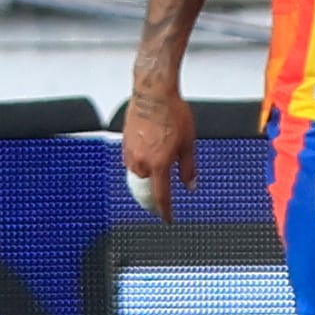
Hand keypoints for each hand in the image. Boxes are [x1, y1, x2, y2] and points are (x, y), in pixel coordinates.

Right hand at [122, 85, 197, 221]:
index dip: (165, 211)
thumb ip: (188, 168)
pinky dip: (138, 172)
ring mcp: (129, 153)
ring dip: (144, 186)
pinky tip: (146, 169)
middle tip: (160, 209)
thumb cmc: (173, 114)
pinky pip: (131, 165)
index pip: (161, 196)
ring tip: (153, 191)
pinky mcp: (124, 145)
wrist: (153, 95)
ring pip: (136, 178)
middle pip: (145, 191)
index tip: (167, 219)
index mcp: (159, 164)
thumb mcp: (189, 144)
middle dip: (152, 202)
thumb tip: (190, 185)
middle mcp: (141, 162)